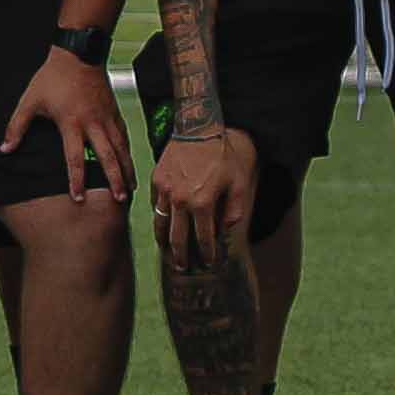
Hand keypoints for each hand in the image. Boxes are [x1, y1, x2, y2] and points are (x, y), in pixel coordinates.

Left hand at [6, 46, 128, 203]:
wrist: (78, 53)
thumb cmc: (52, 78)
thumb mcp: (30, 101)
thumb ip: (16, 127)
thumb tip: (4, 149)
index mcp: (71, 123)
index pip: (74, 158)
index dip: (76, 180)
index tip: (79, 198)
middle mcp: (92, 123)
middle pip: (107, 156)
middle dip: (114, 179)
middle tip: (119, 200)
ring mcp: (106, 117)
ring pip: (121, 148)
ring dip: (126, 169)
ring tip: (130, 189)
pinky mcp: (114, 111)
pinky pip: (124, 135)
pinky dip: (128, 152)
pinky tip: (130, 164)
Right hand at [149, 124, 253, 264]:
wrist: (199, 127)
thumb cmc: (222, 155)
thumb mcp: (239, 182)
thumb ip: (234, 210)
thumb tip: (226, 231)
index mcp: (202, 204)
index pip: (203, 238)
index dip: (207, 254)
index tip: (209, 264)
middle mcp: (180, 201)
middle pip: (178, 238)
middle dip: (181, 257)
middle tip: (183, 268)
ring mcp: (165, 191)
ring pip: (161, 224)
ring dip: (164, 242)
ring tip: (167, 253)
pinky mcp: (156, 180)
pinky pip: (155, 205)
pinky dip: (160, 217)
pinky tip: (164, 223)